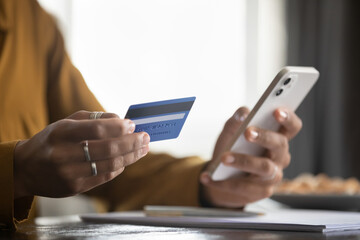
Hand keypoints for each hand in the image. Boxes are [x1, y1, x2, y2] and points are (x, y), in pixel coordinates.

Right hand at [14, 111, 149, 198]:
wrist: (26, 168)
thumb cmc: (51, 141)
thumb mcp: (66, 123)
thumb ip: (94, 118)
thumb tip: (122, 120)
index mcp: (61, 133)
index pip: (96, 129)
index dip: (118, 127)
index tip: (132, 124)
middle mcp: (64, 154)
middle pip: (108, 148)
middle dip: (132, 142)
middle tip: (145, 137)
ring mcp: (69, 173)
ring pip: (110, 165)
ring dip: (131, 156)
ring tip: (143, 149)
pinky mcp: (74, 188)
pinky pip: (104, 177)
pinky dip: (119, 167)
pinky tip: (127, 160)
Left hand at [200, 107, 301, 207]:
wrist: (222, 176)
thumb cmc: (233, 149)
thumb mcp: (231, 133)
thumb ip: (236, 122)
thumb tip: (243, 112)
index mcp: (276, 137)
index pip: (291, 127)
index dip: (288, 118)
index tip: (277, 111)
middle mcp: (279, 156)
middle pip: (280, 145)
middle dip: (264, 137)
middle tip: (247, 132)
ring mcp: (273, 175)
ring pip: (264, 167)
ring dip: (243, 161)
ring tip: (224, 158)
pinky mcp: (261, 191)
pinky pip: (243, 187)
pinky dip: (222, 182)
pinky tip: (207, 177)